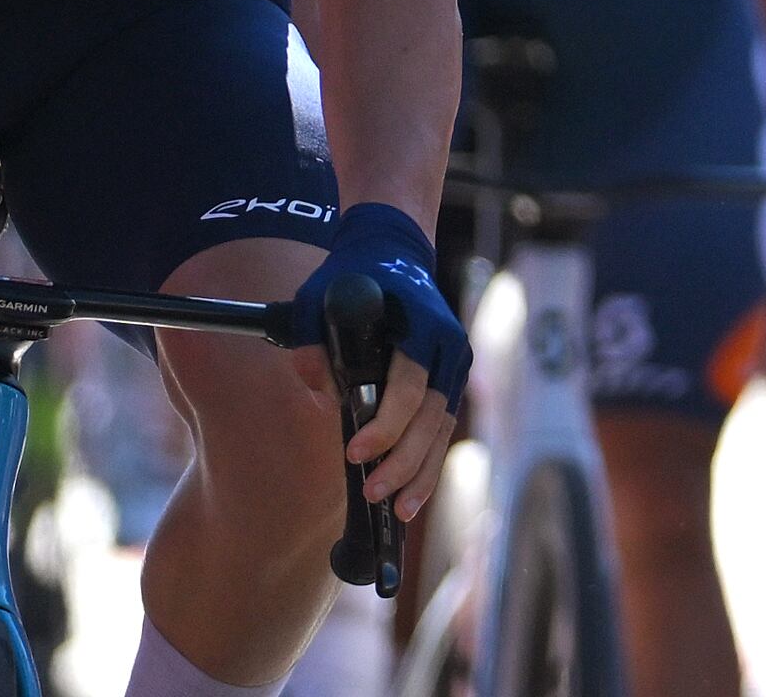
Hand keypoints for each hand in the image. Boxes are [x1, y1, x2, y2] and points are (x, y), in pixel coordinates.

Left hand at [308, 203, 471, 524]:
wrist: (394, 254)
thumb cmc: (352, 278)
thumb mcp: (319, 298)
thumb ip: (312, 340)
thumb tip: (315, 382)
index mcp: (421, 325)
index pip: (410, 385)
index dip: (386, 424)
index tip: (355, 453)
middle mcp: (447, 347)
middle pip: (432, 416)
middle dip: (404, 461)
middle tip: (373, 494)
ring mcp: (453, 366)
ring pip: (442, 429)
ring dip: (422, 473)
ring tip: (399, 512)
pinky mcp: (449, 382)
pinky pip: (441, 430)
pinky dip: (428, 464)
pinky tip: (411, 496)